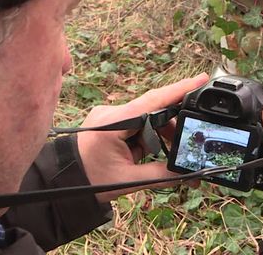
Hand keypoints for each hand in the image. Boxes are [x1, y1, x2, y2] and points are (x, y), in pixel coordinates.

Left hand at [77, 73, 209, 201]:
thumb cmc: (88, 181)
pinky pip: (135, 124)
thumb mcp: (128, 181)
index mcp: (115, 123)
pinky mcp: (107, 121)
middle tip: (186, 145)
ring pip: (145, 119)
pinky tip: (144, 154)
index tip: (202, 79)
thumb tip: (187, 174)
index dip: (179, 89)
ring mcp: (108, 115)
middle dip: (171, 127)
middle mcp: (112, 113)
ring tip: (161, 159)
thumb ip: (160, 176)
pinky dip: (144, 137)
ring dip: (156, 136)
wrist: (61, 182)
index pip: (154, 100)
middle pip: (153, 111)